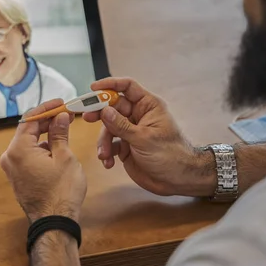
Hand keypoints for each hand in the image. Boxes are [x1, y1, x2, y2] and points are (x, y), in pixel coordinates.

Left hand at [0, 99, 86, 222]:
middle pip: (28, 130)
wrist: (54, 223)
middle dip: (47, 121)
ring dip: (45, 135)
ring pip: (28, 144)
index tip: (61, 103)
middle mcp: (9, 157)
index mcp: (18, 149)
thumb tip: (61, 117)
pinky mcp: (18, 178)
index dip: (47, 108)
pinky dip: (41, 148)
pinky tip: (56, 146)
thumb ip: (60, 133)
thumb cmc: (61, 192)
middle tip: (65, 114)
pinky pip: (28, 156)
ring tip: (64, 128)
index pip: (31, 119)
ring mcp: (12, 169)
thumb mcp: (65, 157)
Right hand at [83, 78, 215, 196]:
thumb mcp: (144, 138)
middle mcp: (138, 116)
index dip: (110, 84)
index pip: (127, 87)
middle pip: (112, 107)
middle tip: (86, 117)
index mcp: (148, 106)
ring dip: (103, 141)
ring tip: (103, 154)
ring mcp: (131, 131)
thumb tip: (103, 111)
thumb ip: (122, 125)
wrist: (178, 180)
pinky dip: (106, 152)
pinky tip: (108, 162)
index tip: (93, 88)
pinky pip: (110, 144)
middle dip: (99, 113)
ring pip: (108, 128)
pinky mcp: (125, 146)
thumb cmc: (170, 155)